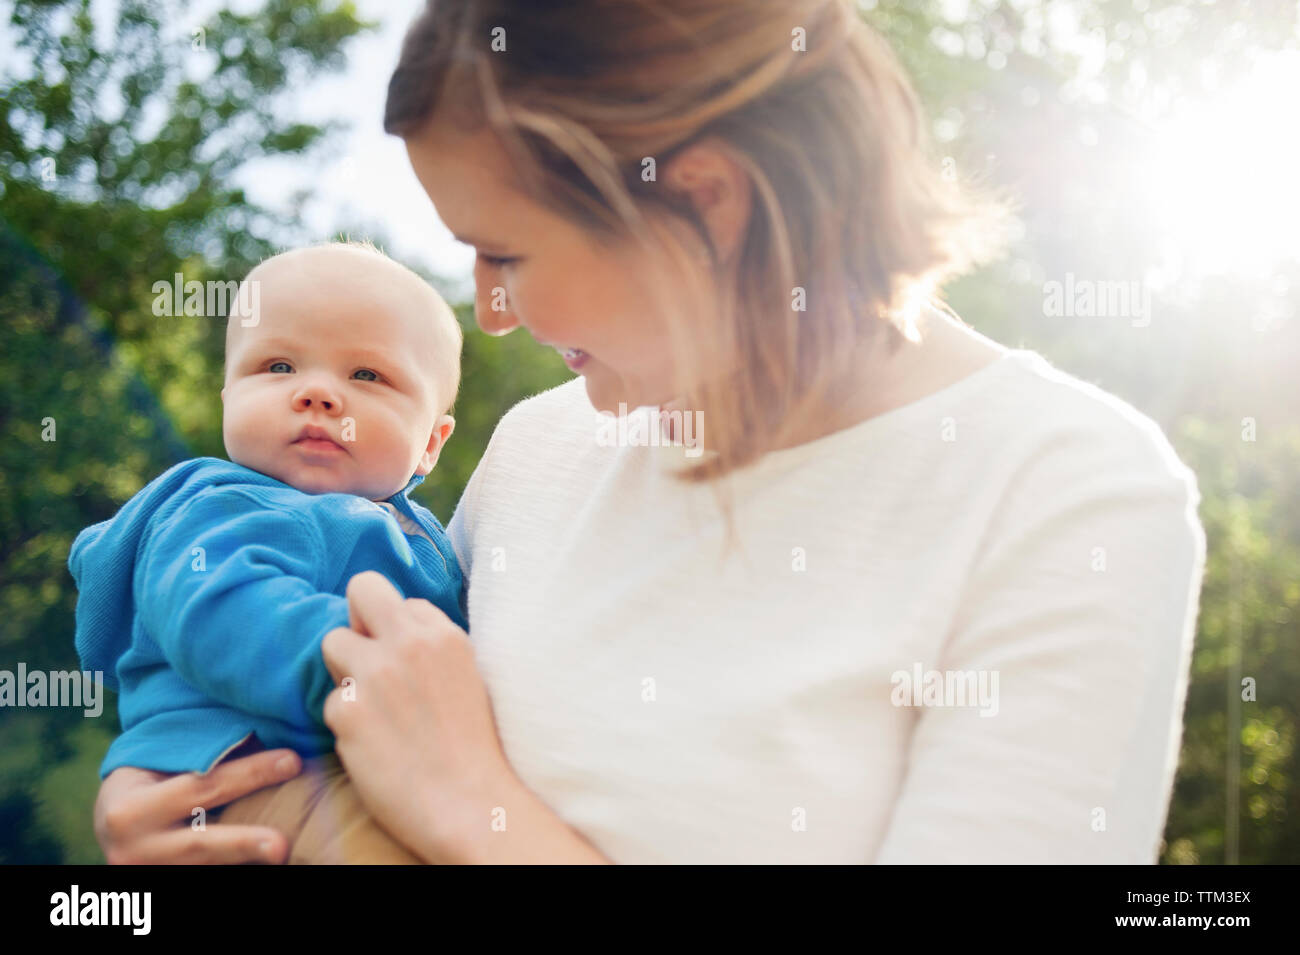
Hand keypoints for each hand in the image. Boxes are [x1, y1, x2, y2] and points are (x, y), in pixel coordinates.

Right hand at [94, 748, 303, 863]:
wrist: (113, 826)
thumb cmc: (150, 781)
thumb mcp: (163, 766)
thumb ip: (209, 759)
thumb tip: (276, 748)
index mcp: (130, 810)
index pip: (202, 786)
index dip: (250, 773)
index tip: (293, 761)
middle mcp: (133, 850)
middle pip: (201, 842)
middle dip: (244, 842)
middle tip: (282, 844)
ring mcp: (148, 874)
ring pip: (204, 867)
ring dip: (245, 859)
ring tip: (282, 853)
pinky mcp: (162, 885)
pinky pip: (203, 874)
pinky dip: (236, 866)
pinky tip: (261, 861)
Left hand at [321, 571, 511, 862]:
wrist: (470, 804)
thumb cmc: (473, 748)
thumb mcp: (469, 677)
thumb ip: (433, 648)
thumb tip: (396, 631)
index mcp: (444, 635)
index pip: (403, 602)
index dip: (397, 632)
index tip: (404, 662)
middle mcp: (409, 644)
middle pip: (362, 589)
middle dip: (358, 620)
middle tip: (366, 660)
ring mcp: (376, 674)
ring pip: (331, 643)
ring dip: (345, 673)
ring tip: (372, 709)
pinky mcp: (347, 711)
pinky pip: (329, 703)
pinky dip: (345, 724)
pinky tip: (374, 745)